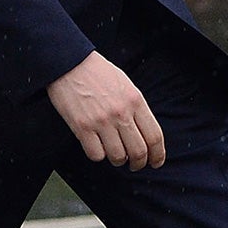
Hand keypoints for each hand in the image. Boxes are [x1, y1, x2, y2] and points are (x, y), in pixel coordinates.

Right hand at [48, 52, 165, 169]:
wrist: (69, 63)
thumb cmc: (98, 73)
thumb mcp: (126, 85)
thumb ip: (136, 108)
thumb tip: (145, 134)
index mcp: (135, 101)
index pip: (154, 136)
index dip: (158, 155)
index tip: (156, 162)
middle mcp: (121, 113)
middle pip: (139, 151)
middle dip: (139, 163)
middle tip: (136, 165)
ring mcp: (101, 121)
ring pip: (118, 157)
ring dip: (118, 160)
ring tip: (115, 155)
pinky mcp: (82, 127)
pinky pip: (96, 155)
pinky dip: (98, 155)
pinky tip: (97, 147)